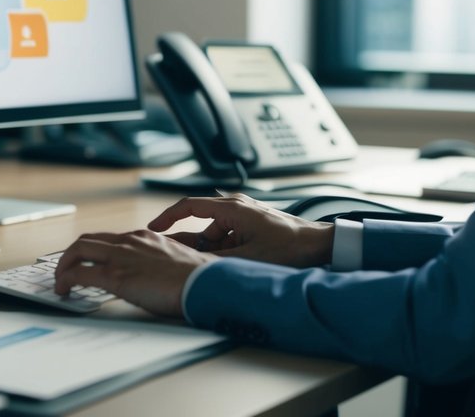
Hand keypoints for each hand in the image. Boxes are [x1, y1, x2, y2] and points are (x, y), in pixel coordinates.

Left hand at [53, 230, 215, 317]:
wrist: (205, 283)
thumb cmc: (199, 278)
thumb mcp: (175, 261)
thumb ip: (159, 262)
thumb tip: (155, 275)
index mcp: (144, 237)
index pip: (109, 239)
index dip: (93, 249)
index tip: (85, 260)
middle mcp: (129, 241)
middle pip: (87, 240)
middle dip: (71, 254)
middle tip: (65, 268)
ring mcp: (120, 256)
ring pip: (78, 250)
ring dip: (63, 265)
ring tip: (60, 281)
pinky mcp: (115, 275)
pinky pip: (79, 273)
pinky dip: (66, 279)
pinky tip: (63, 290)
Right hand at [147, 192, 334, 267]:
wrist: (321, 244)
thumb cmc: (291, 247)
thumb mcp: (248, 259)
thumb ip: (216, 261)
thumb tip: (190, 266)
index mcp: (231, 208)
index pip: (188, 206)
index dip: (167, 218)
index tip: (153, 229)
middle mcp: (235, 206)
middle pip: (199, 222)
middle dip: (189, 242)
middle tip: (180, 259)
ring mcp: (245, 215)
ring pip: (214, 232)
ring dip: (211, 250)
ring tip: (214, 268)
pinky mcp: (252, 224)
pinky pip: (227, 235)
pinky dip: (224, 249)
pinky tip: (229, 265)